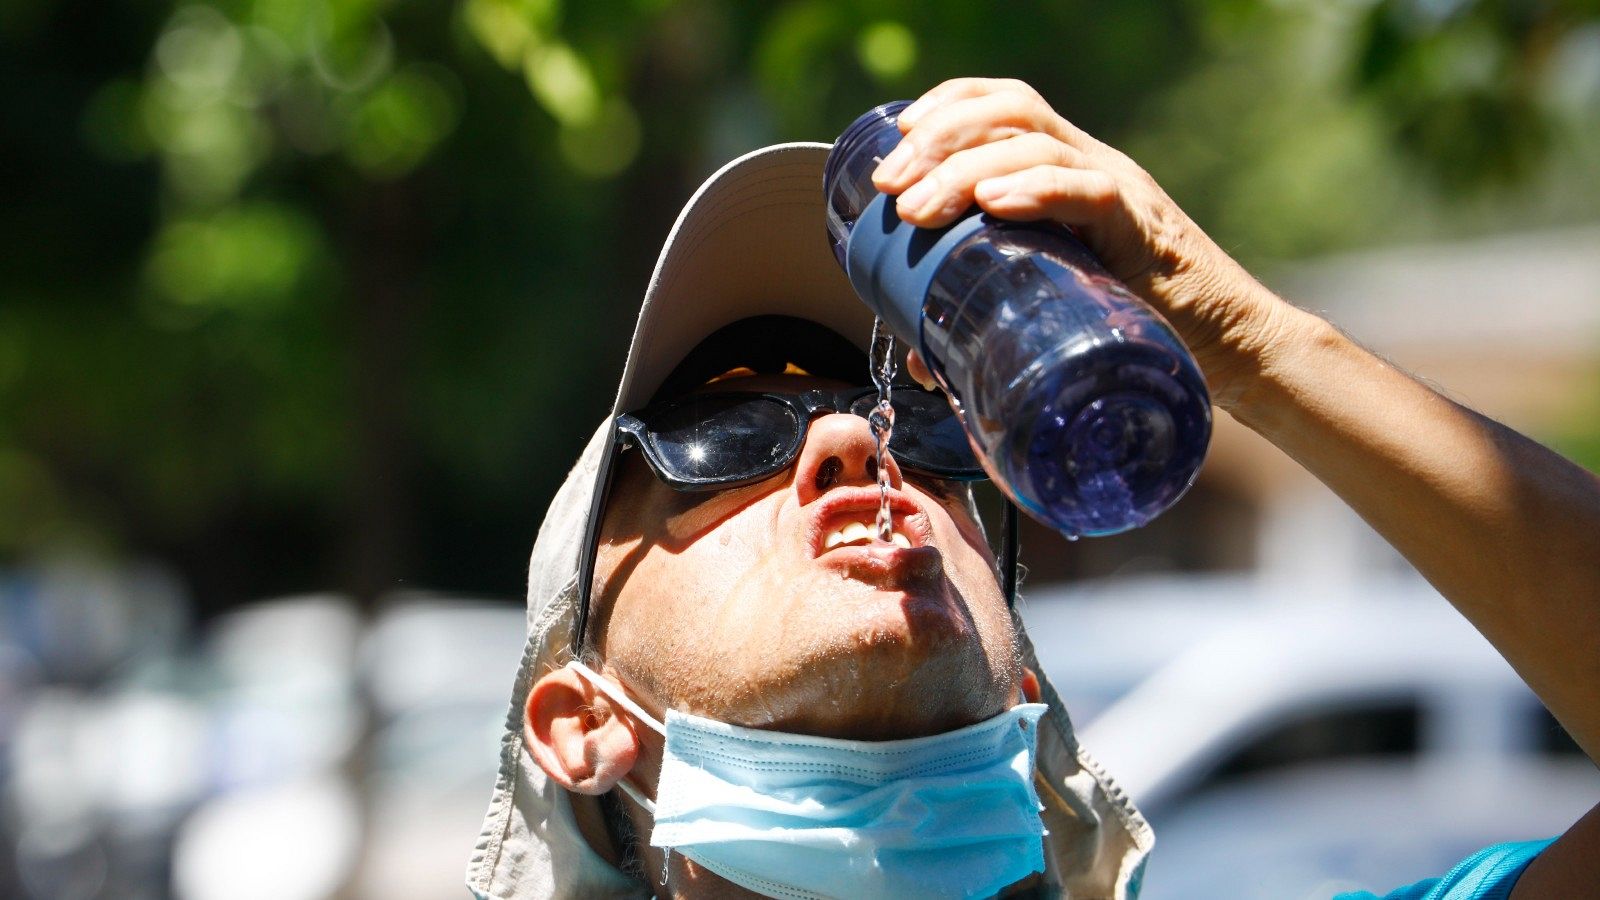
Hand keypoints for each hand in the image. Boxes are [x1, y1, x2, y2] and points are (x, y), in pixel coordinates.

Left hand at [872, 77, 1300, 408]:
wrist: (1228, 353)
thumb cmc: (1135, 329)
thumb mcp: (1048, 309)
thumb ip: (986, 320)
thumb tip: (920, 357)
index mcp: (1065, 171)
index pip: (1003, 103)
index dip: (945, 106)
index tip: (896, 141)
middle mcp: (1090, 165)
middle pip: (1008, 110)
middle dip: (935, 138)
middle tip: (889, 186)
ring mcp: (1119, 190)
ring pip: (1036, 142)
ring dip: (964, 169)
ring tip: (919, 209)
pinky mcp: (1143, 230)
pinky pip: (1090, 191)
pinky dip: (1036, 190)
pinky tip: (994, 203)